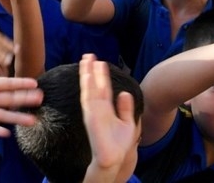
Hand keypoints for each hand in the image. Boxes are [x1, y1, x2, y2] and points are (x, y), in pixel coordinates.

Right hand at [81, 55, 137, 172]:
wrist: (114, 158)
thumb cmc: (119, 144)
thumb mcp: (127, 123)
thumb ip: (126, 108)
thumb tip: (125, 93)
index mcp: (107, 108)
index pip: (104, 87)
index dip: (101, 75)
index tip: (100, 61)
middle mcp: (98, 107)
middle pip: (94, 85)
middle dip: (91, 70)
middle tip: (88, 55)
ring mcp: (93, 111)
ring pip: (89, 89)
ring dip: (87, 74)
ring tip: (86, 60)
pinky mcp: (90, 116)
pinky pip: (88, 99)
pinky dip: (87, 87)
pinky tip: (87, 76)